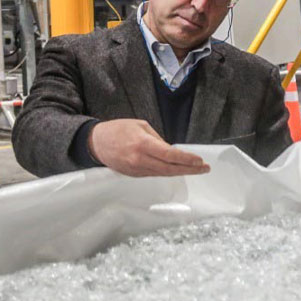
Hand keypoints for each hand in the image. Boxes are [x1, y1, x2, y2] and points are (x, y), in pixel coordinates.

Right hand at [88, 118, 209, 177]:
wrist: (96, 143)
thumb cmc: (118, 130)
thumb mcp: (140, 125)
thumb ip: (157, 139)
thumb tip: (171, 151)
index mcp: (143, 144)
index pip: (170, 155)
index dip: (186, 159)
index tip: (199, 160)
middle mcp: (140, 160)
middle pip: (170, 169)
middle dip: (190, 169)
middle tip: (204, 168)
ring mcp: (137, 170)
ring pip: (164, 174)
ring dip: (181, 172)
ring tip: (196, 169)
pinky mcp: (134, 175)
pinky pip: (155, 174)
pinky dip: (168, 172)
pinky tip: (177, 169)